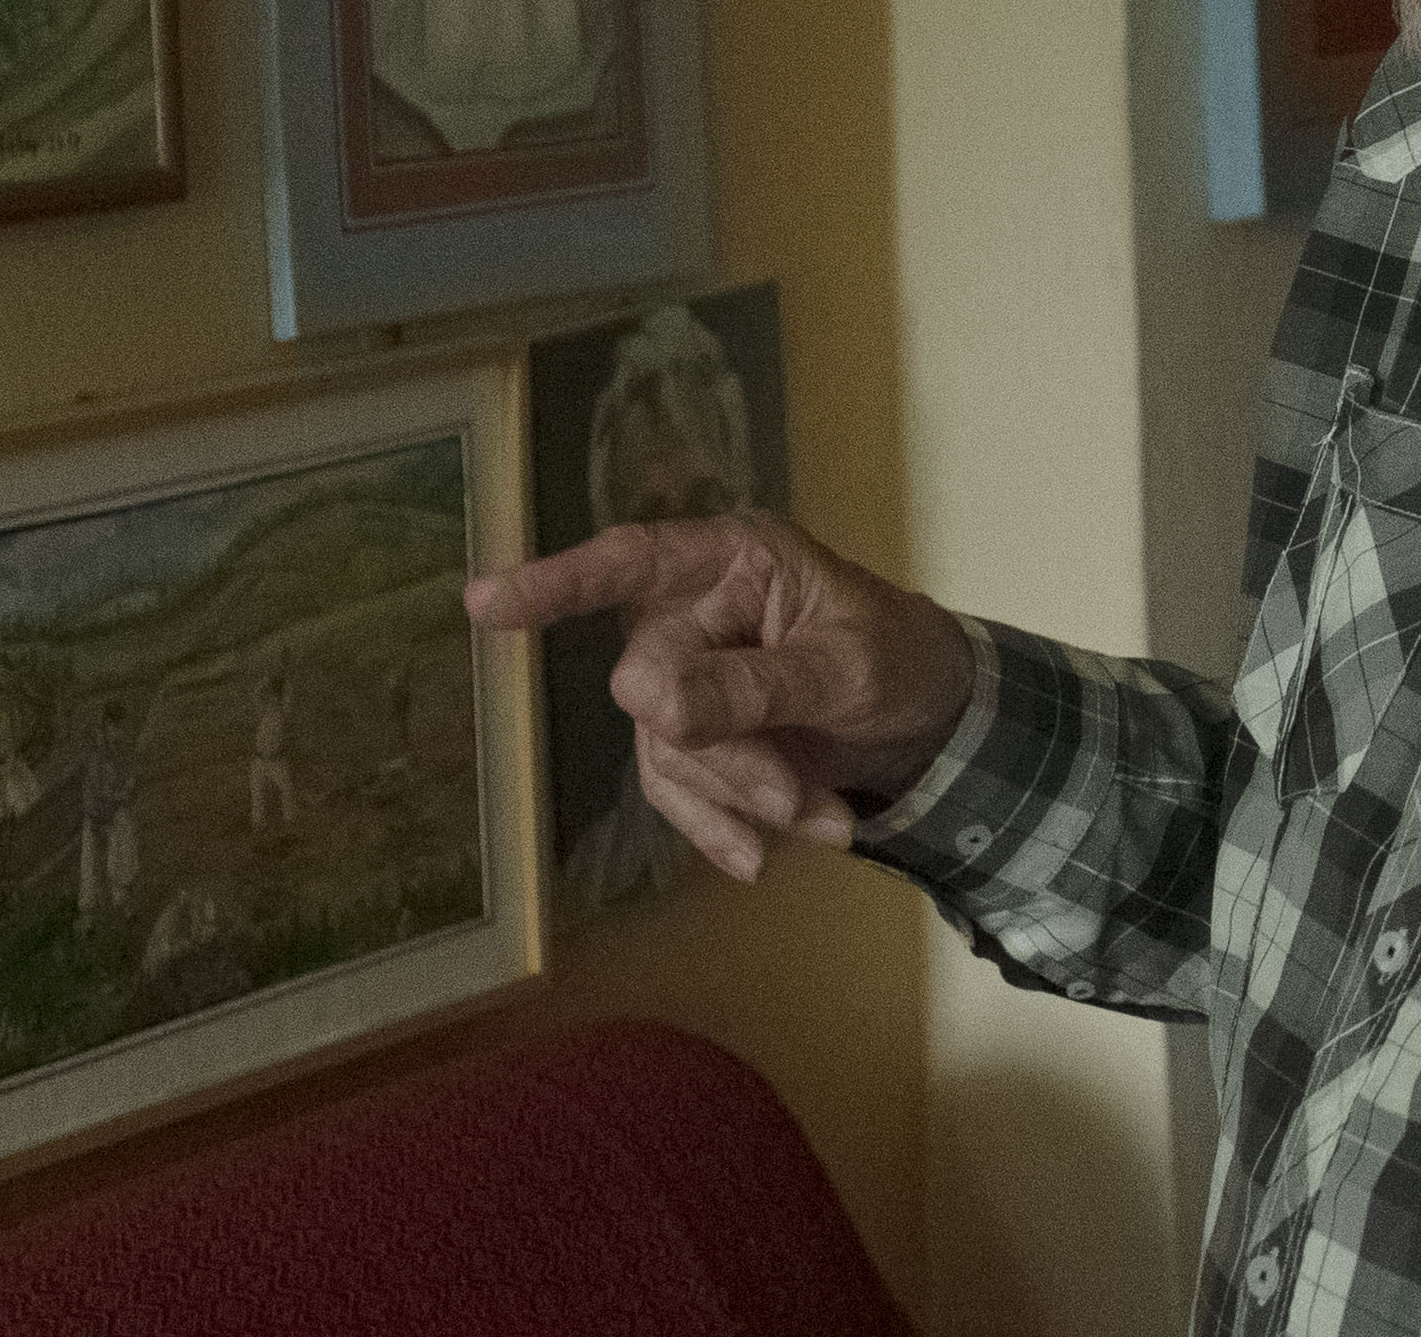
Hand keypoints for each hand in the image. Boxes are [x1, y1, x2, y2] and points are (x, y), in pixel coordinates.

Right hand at [466, 513, 974, 880]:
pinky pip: (677, 789)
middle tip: (795, 798)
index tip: (485, 605)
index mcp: (732, 560)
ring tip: (824, 820)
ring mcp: (687, 676)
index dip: (557, 584)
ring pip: (662, 749)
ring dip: (737, 798)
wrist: (935, 721)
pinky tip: (762, 859)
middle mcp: (693, 610)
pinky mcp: (695, 737)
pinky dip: (721, 827)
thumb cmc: (898, 659)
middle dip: (724, 754)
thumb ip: (750, 685)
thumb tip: (646, 701)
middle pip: (651, 687)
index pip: (629, 561)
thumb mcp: (844, 670)